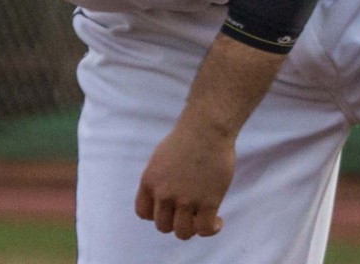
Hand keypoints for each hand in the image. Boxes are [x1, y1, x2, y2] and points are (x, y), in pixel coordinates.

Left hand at [134, 118, 234, 239]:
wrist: (207, 127)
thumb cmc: (187, 136)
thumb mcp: (161, 157)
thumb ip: (159, 179)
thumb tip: (165, 197)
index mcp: (149, 180)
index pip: (143, 212)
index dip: (156, 213)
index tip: (169, 207)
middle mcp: (164, 194)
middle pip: (163, 226)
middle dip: (175, 220)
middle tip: (189, 211)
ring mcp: (185, 200)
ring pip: (182, 232)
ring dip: (192, 227)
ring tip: (201, 216)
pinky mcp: (207, 203)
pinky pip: (204, 230)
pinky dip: (211, 229)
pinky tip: (217, 220)